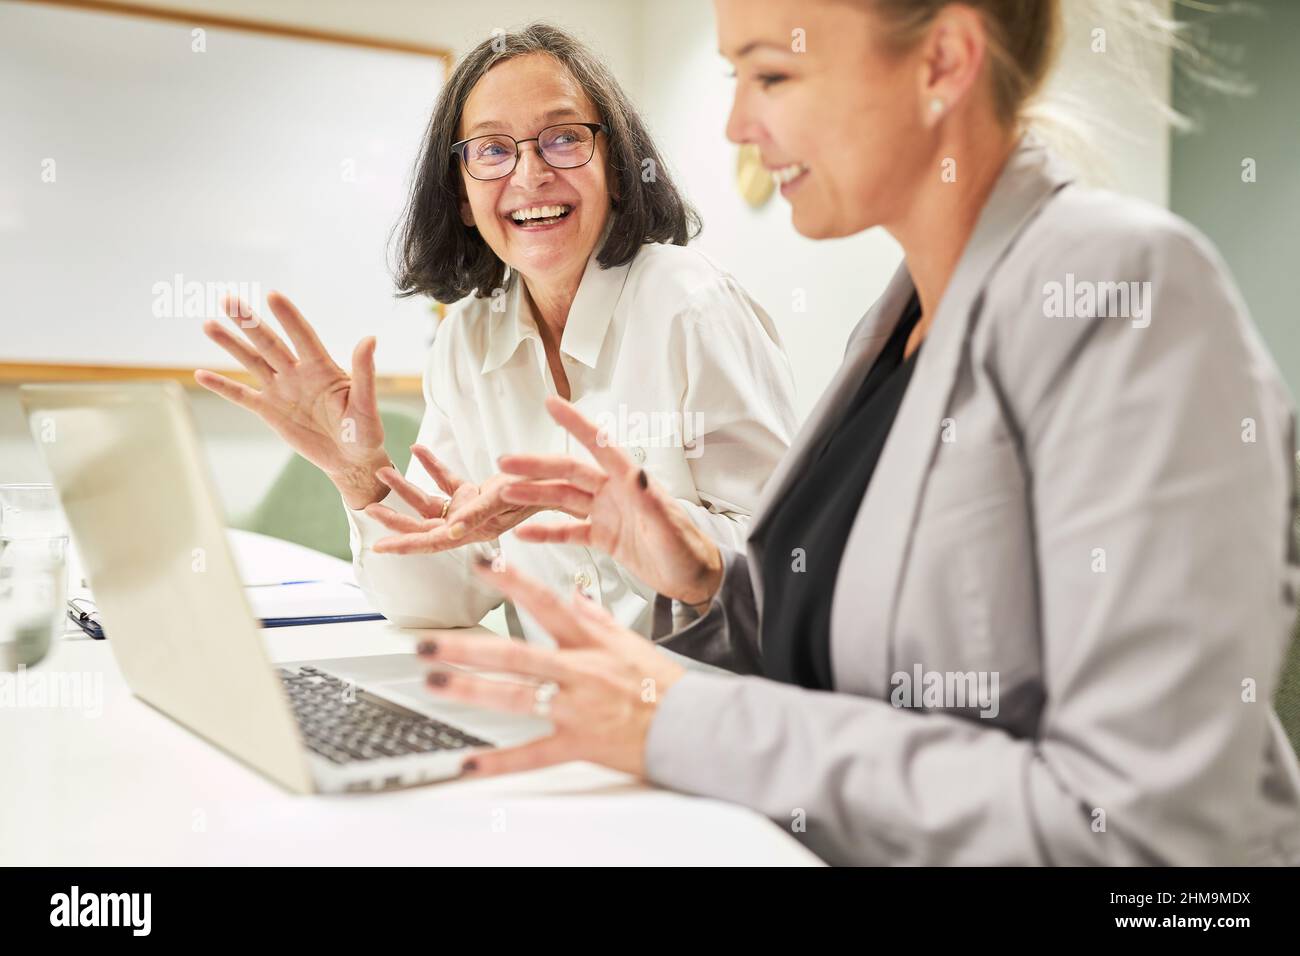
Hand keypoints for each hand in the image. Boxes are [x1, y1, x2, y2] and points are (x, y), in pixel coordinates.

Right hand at [195, 292, 390, 508]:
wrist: (351, 461)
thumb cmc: (365, 432)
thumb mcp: (366, 404)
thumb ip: (364, 372)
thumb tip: (370, 338)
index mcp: (323, 369)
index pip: (303, 337)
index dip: (289, 318)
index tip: (273, 295)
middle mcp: (298, 374)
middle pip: (270, 343)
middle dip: (249, 322)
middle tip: (229, 299)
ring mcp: (282, 391)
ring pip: (252, 362)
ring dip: (231, 344)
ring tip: (209, 324)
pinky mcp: (270, 411)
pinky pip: (242, 396)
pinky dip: (222, 386)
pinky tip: (200, 374)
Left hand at [366, 444, 582, 553]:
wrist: (556, 479)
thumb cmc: (534, 492)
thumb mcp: (505, 499)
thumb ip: (478, 513)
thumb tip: (452, 529)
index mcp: (473, 532)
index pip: (431, 542)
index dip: (405, 545)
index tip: (379, 547)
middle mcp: (467, 524)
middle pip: (423, 525)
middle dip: (395, 518)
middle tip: (369, 509)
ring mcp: (468, 509)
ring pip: (430, 503)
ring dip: (407, 489)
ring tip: (384, 472)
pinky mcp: (473, 494)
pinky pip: (447, 482)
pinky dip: (433, 467)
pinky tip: (419, 451)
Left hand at [418, 557, 685, 777]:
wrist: (693, 727)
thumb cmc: (664, 687)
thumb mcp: (632, 642)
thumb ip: (597, 619)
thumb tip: (574, 597)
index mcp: (591, 644)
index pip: (546, 604)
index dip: (512, 582)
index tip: (480, 565)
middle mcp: (579, 672)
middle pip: (515, 653)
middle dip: (467, 647)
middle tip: (427, 643)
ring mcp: (576, 708)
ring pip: (516, 695)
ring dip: (472, 690)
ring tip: (434, 683)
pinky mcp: (578, 743)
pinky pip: (534, 754)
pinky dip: (501, 762)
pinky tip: (470, 762)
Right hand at [496, 396, 722, 606]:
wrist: (693, 579)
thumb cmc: (687, 552)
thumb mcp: (670, 530)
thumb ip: (652, 503)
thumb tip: (640, 474)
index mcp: (631, 483)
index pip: (599, 446)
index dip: (576, 424)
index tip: (552, 404)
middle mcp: (615, 493)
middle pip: (569, 472)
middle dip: (537, 466)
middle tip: (506, 462)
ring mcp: (607, 513)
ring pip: (563, 498)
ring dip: (535, 495)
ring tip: (506, 492)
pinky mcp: (603, 536)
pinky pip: (568, 530)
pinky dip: (545, 531)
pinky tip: (523, 532)